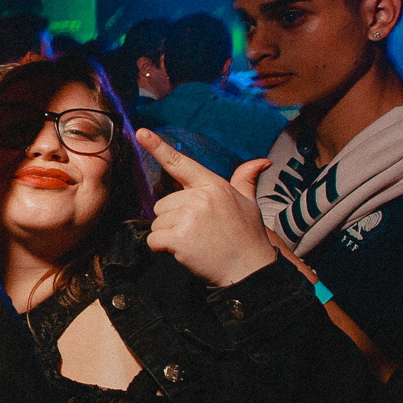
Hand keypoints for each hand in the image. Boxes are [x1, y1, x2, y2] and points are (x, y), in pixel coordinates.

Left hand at [137, 129, 275, 287]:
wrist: (249, 270)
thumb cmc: (247, 237)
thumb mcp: (249, 204)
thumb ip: (245, 180)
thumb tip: (262, 162)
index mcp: (214, 185)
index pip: (181, 163)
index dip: (158, 147)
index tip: (140, 132)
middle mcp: (199, 197)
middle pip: (163, 203)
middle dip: (174, 219)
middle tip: (198, 232)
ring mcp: (188, 217)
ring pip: (157, 222)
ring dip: (169, 235)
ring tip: (195, 242)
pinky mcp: (178, 237)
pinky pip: (154, 240)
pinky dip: (163, 249)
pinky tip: (185, 252)